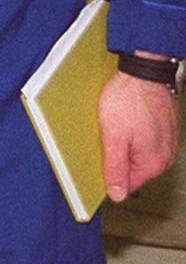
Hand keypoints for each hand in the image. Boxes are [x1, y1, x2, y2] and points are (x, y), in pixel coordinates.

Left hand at [100, 66, 181, 200]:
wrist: (144, 70)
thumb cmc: (130, 97)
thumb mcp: (114, 135)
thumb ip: (115, 166)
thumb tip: (117, 193)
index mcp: (152, 163)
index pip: (128, 185)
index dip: (109, 176)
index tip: (97, 165)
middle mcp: (164, 156)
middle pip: (133, 168)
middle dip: (116, 157)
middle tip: (105, 138)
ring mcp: (166, 141)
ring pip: (138, 152)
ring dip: (124, 143)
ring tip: (115, 125)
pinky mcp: (163, 127)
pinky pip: (144, 138)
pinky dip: (133, 132)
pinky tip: (124, 119)